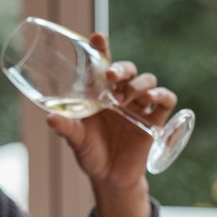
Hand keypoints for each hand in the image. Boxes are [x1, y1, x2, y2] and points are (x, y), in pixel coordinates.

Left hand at [46, 33, 177, 216]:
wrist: (109, 179)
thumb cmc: (91, 154)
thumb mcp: (76, 141)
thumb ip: (66, 128)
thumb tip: (50, 117)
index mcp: (101, 94)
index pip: (102, 65)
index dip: (102, 49)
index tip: (96, 38)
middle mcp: (121, 96)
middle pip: (128, 70)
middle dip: (122, 68)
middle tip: (112, 76)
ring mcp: (139, 107)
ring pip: (147, 81)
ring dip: (139, 84)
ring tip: (124, 99)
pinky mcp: (154, 122)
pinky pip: (166, 101)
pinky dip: (163, 95)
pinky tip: (153, 99)